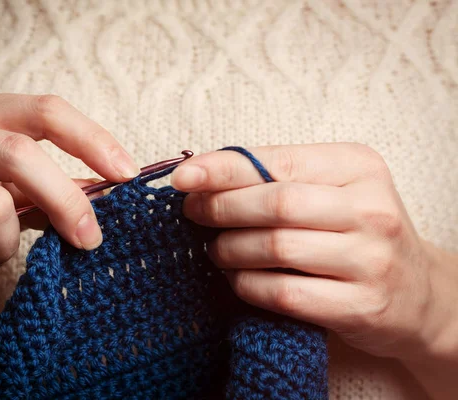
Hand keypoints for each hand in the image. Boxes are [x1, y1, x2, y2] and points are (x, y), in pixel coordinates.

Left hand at [171, 143, 457, 364]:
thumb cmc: (358, 233)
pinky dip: (248, 285)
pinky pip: (284, 293)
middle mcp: (372, 210)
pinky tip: (238, 280)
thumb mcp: (333, 190)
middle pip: (276, 203)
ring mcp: (371, 260)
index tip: (183, 177)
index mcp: (360, 167)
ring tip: (216, 250)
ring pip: (276, 248)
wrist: (419, 294)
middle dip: (221, 208)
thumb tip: (202, 176)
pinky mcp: (361, 306)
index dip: (223, 169)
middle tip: (193, 214)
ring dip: (230, 249)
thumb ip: (277, 177)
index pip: (278, 161)